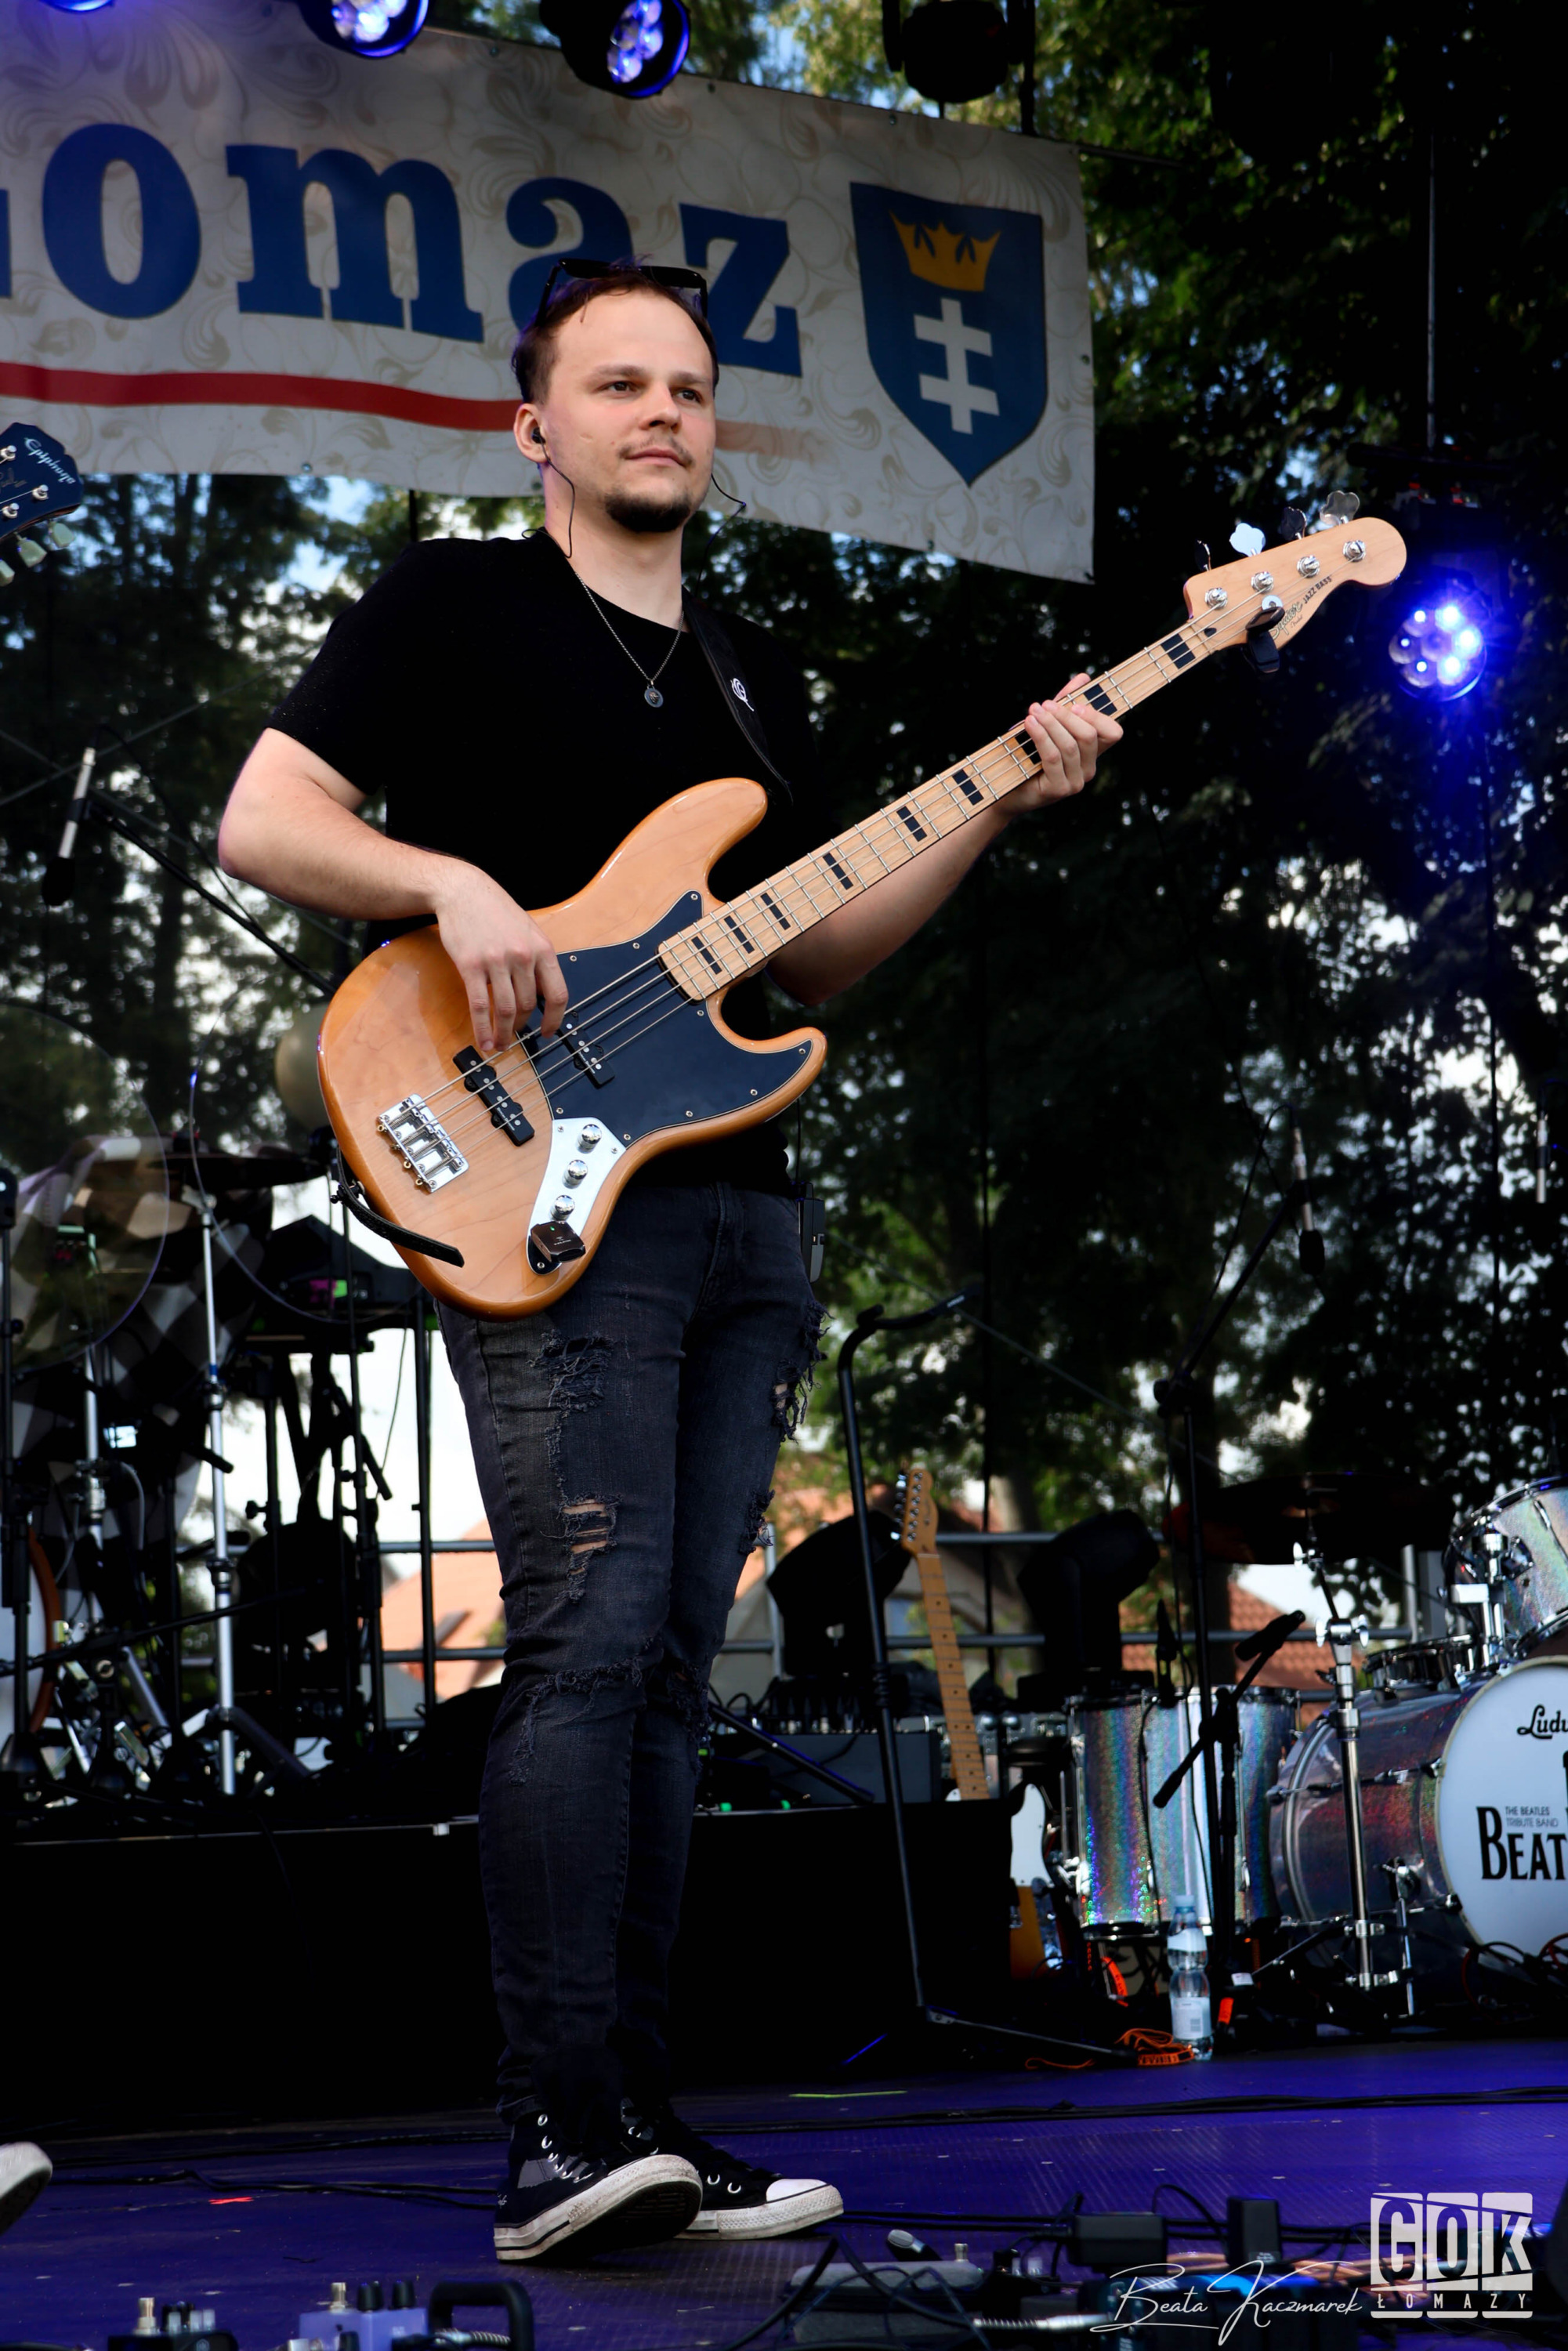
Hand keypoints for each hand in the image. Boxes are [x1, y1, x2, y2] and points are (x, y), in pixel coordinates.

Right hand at [430, 864, 567, 1053]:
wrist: (463, 891)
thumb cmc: (496, 911)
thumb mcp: (528, 931)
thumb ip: (537, 961)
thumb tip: (543, 995)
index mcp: (542, 949)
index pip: (558, 994)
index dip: (555, 1019)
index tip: (548, 1032)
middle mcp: (523, 956)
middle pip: (528, 1005)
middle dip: (521, 1026)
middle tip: (514, 1037)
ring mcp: (497, 961)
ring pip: (506, 1009)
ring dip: (503, 1033)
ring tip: (500, 1045)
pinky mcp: (471, 966)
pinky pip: (480, 1005)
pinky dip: (483, 1028)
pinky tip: (484, 1041)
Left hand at [1010, 674, 1121, 813]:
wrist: (1008, 788)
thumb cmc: (1029, 755)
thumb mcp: (1049, 726)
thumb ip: (1066, 704)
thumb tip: (1083, 678)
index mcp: (1092, 753)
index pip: (1113, 733)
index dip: (1098, 716)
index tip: (1075, 704)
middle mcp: (1088, 769)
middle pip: (1089, 736)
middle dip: (1066, 716)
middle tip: (1045, 704)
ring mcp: (1076, 782)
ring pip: (1070, 746)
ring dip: (1050, 723)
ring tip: (1034, 710)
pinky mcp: (1059, 789)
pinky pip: (1052, 757)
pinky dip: (1041, 736)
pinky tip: (1029, 723)